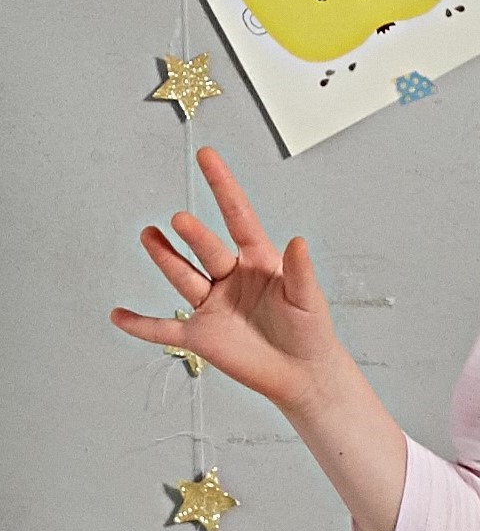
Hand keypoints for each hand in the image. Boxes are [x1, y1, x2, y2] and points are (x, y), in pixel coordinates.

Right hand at [110, 143, 409, 530]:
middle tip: (180, 221)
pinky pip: (164, 329)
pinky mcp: (201, 337)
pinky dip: (141, 324)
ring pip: (183, 277)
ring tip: (150, 235)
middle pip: (207, 249)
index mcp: (257, 260)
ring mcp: (212, 305)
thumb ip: (300, 272)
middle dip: (193, 236)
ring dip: (165, 258)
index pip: (238, 216)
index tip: (207, 156)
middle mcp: (229, 277)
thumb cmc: (310, 331)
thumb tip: (298, 241)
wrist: (303, 374)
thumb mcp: (308, 299)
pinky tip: (118, 315)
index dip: (222, 186)